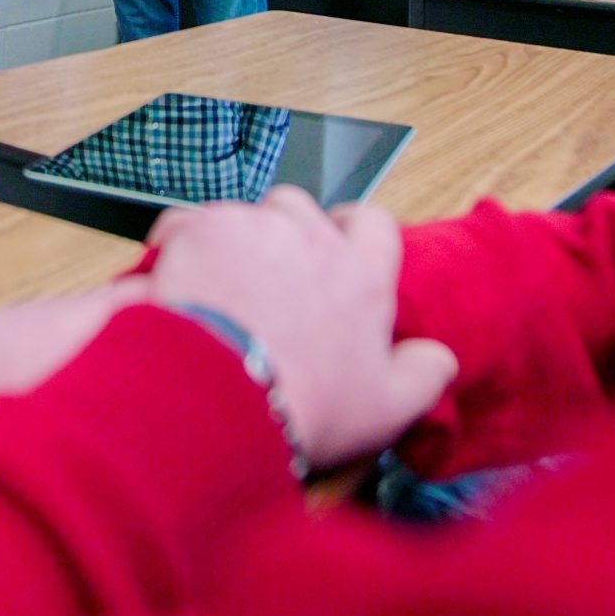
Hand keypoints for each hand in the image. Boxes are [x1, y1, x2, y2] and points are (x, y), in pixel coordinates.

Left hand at [145, 189, 455, 470]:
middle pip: (298, 207)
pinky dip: (180, 247)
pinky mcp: (198, 228)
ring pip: (241, 214)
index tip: (335, 253)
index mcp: (362, 274)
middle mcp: (310, 238)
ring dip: (231, 242)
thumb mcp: (385, 408)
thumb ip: (421, 376)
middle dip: (283, 232)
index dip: (352, 232)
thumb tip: (439, 359)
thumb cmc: (308, 406)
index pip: (373, 224)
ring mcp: (252, 227)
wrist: (222, 397)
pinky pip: (184, 222)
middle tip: (266, 278)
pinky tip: (175, 283)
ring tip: (215, 289)